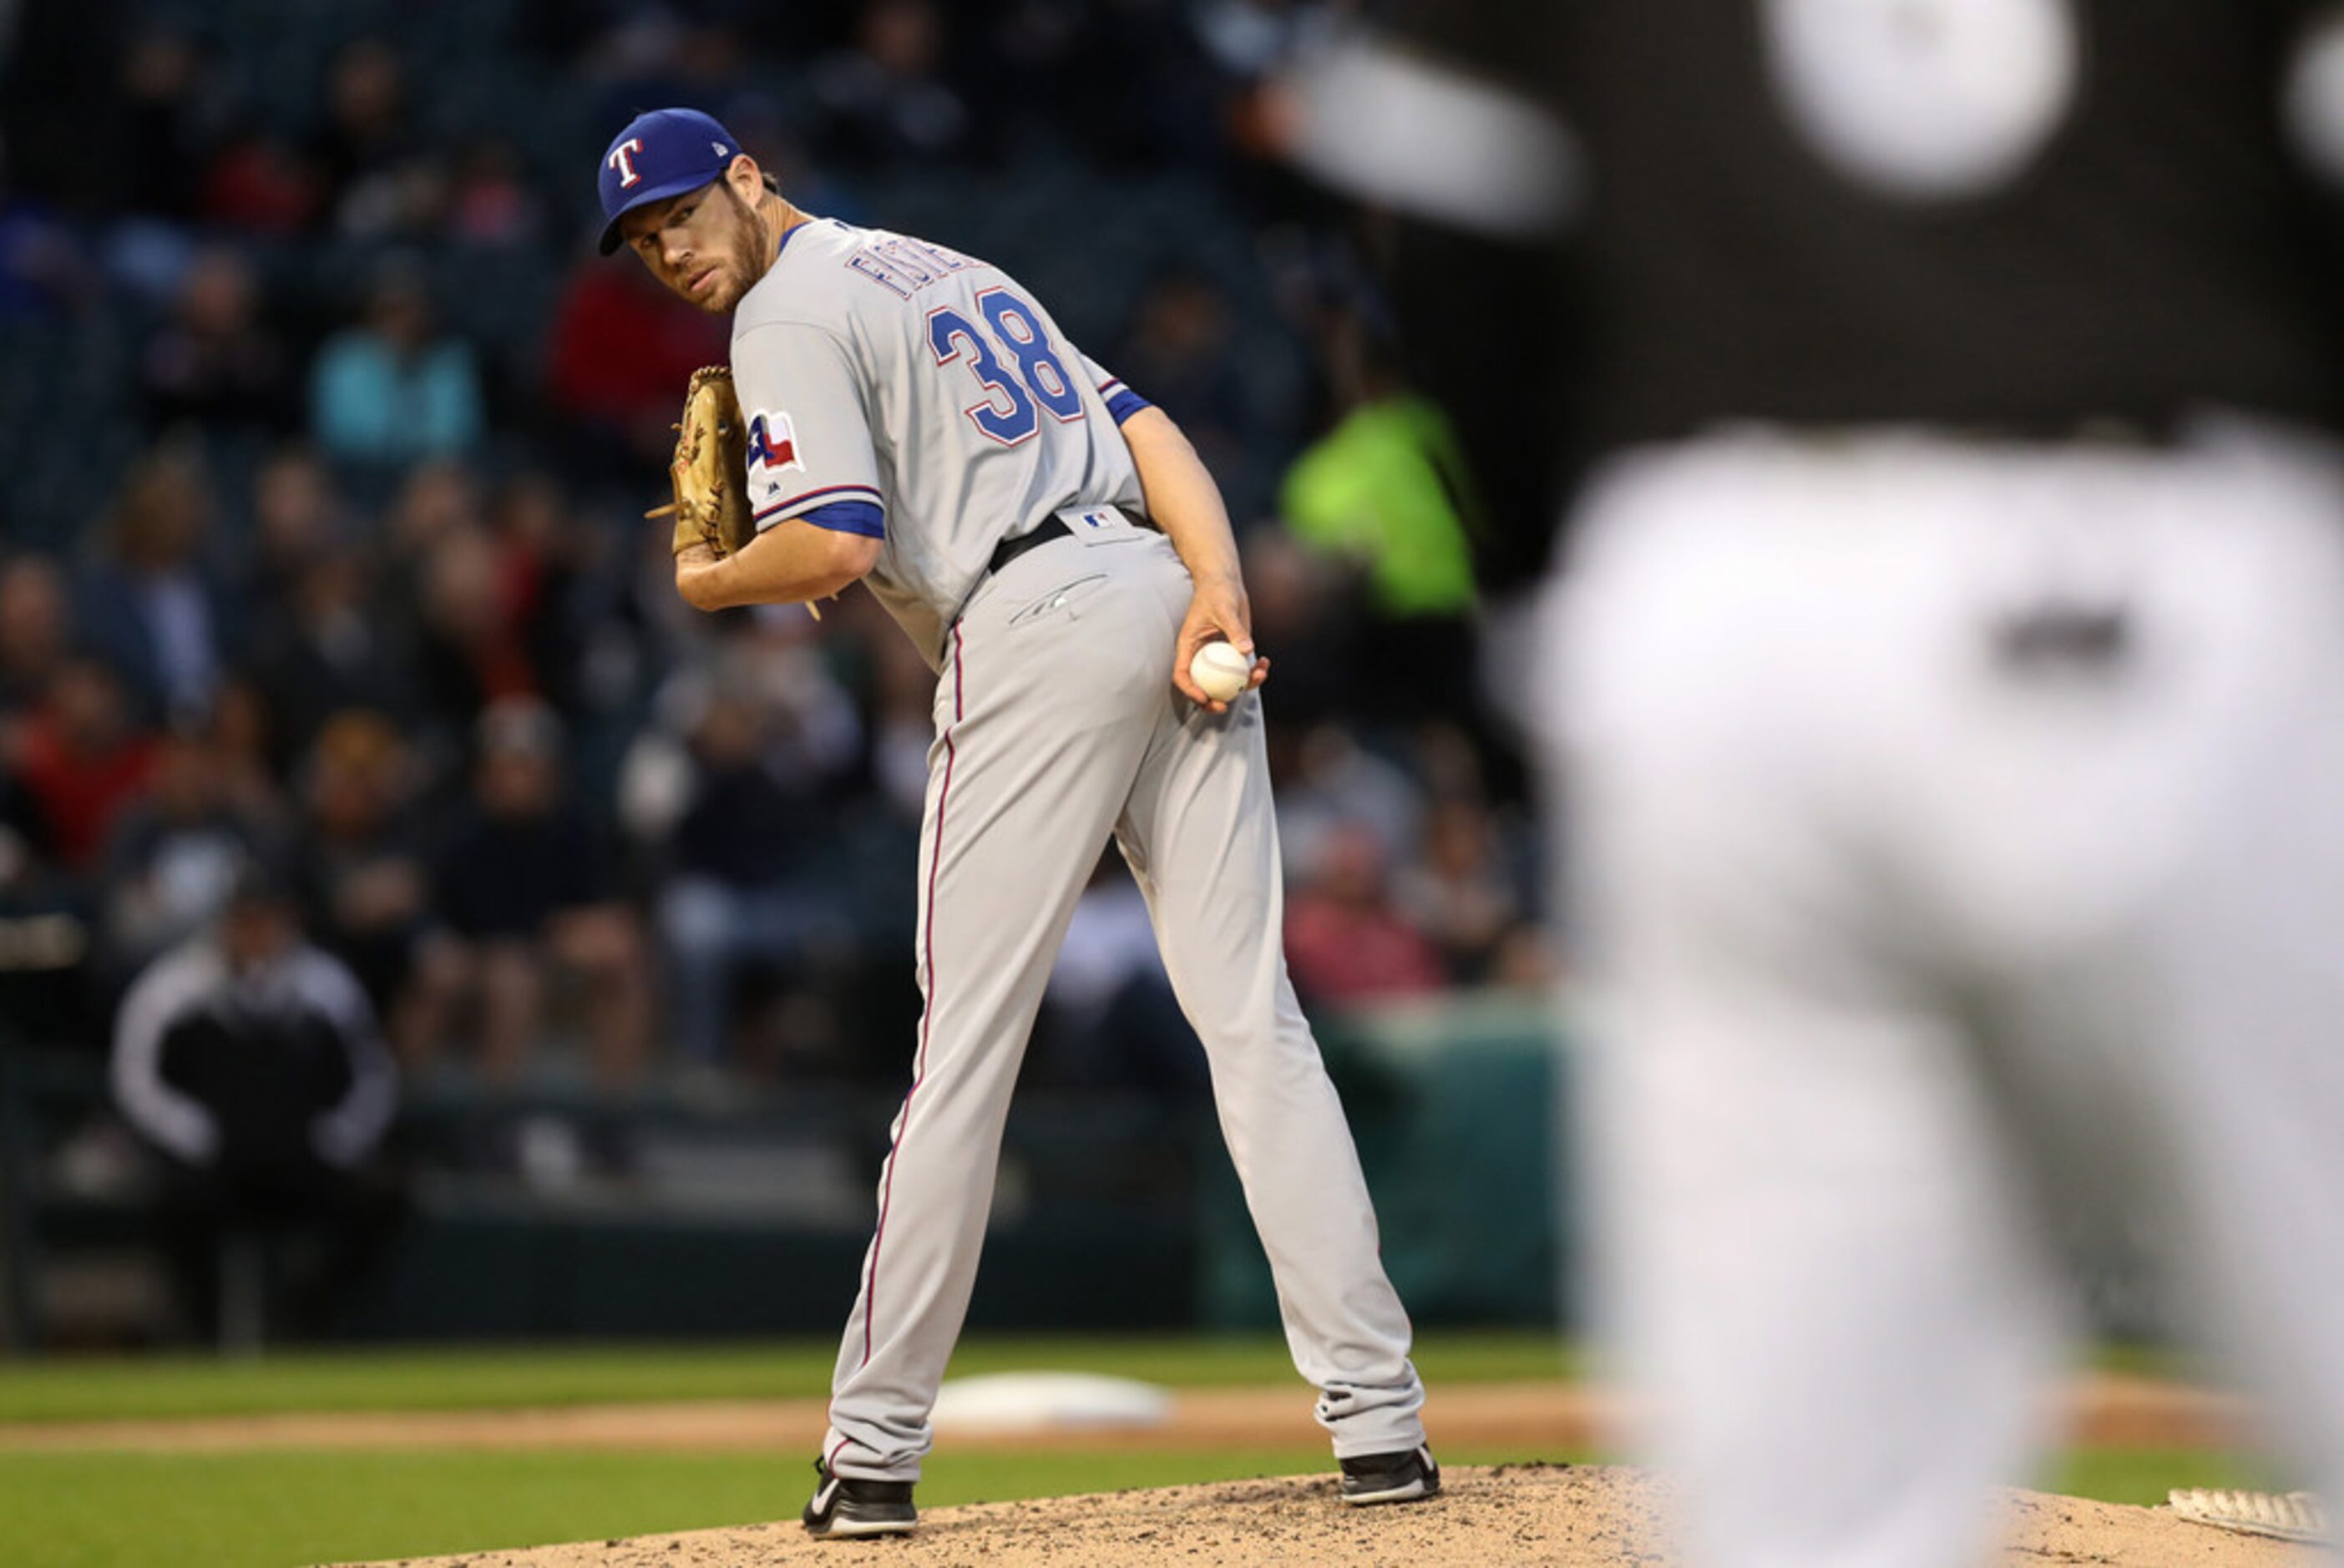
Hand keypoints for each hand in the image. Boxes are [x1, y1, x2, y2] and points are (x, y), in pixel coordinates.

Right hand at [1173, 573, 1271, 713]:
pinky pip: (1242, 669)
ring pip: (1226, 681)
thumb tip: (1246, 650)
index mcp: (1188, 647)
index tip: (1204, 697)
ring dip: (1243, 685)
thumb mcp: (1224, 609)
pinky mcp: (1233, 653)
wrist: (1226, 583)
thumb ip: (1234, 630)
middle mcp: (1201, 655)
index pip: (1182, 674)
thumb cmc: (1217, 592)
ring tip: (1260, 674)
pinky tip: (1265, 662)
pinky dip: (1254, 670)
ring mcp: (1218, 656)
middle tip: (1226, 706)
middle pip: (1202, 685)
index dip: (1190, 690)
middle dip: (1212, 701)